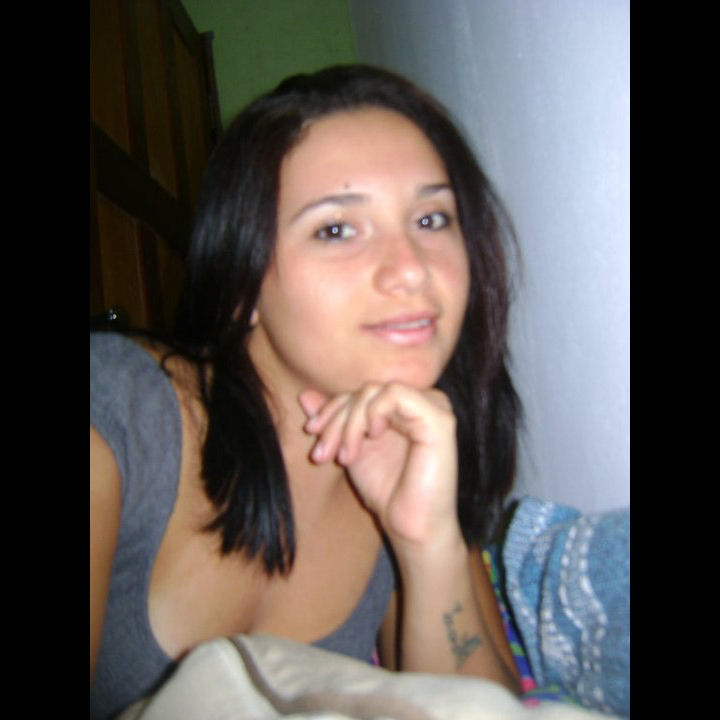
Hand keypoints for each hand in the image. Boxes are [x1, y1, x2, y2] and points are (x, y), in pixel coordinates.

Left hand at [298, 383, 460, 549]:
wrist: (410, 527)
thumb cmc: (386, 491)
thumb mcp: (351, 449)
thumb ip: (334, 422)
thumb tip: (305, 395)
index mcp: (403, 407)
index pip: (360, 392)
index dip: (331, 409)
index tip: (311, 433)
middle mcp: (421, 402)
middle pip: (365, 391)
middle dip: (337, 421)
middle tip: (323, 454)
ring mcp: (433, 408)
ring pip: (376, 392)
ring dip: (350, 423)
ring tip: (345, 458)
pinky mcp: (439, 419)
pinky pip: (396, 395)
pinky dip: (373, 413)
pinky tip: (372, 437)